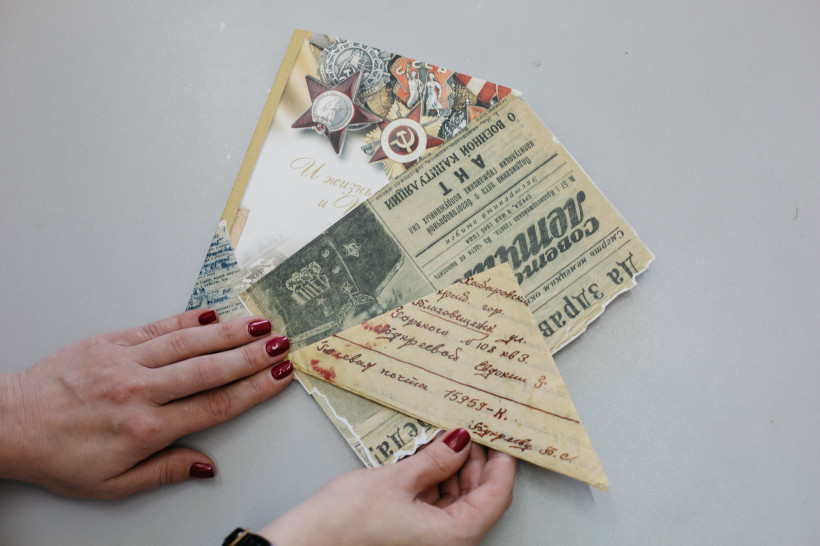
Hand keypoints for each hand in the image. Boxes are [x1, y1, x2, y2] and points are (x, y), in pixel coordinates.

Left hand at [0, 309, 292, 498]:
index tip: (279, 377)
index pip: (215, 405)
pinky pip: (157, 327)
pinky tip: (212, 314)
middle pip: (210, 369)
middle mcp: (141, 389)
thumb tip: (206, 466)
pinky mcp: (111, 342)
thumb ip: (164, 472)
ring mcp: (126, 360)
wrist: (9, 424)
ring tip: (260, 324)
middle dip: (252, 356)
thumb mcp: (112, 485)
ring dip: (229, 332)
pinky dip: (187, 319)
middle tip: (283, 344)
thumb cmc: (59, 457)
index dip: (254, 389)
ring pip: (189, 342)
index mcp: (146, 428)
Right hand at [260, 428, 515, 545]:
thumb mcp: (396, 480)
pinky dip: (437, 481)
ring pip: (459, 500)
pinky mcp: (413, 534)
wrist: (306, 544)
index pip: (497, 496)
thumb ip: (436, 459)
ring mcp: (430, 541)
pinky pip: (438, 506)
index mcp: (453, 536)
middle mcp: (447, 544)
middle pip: (480, 498)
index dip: (503, 462)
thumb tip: (461, 441)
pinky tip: (427, 457)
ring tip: (443, 438)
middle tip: (468, 428)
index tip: (503, 435)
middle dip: (475, 462)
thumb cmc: (344, 523)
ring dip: (454, 469)